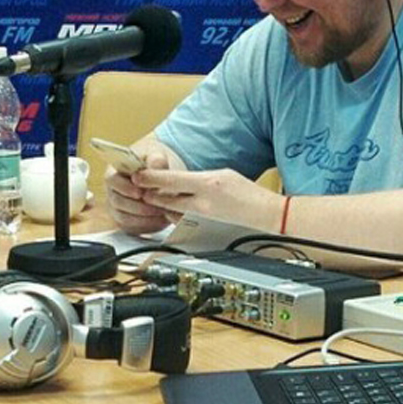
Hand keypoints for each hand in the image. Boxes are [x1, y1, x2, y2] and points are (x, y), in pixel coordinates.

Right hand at [104, 147, 174, 234]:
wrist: (157, 174)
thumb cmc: (153, 163)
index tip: (140, 193)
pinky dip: (147, 226)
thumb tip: (155, 165)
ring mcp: (117, 208)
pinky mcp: (126, 221)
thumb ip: (157, 160)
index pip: (112, 181)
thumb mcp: (156, 156)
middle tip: (158, 206)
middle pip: (118, 202)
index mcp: (114, 172)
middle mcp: (112, 191)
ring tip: (163, 212)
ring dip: (144, 218)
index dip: (125, 188)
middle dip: (139, 206)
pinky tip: (162, 220)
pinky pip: (132, 228)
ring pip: (125, 218)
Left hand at [129, 165, 282, 231]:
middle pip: (165, 199)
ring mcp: (203, 218)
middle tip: (140, 188)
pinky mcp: (204, 228)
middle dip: (150, 194)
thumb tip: (177, 179)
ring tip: (155, 198)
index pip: (170, 180)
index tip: (138, 175)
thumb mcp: (222, 175)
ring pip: (171, 211)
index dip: (150, 178)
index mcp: (207, 184)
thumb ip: (197, 178)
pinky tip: (174, 210)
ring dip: (161, 205)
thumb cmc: (247, 193)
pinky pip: (181, 221)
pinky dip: (174, 215)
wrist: (264, 215)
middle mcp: (203, 203)